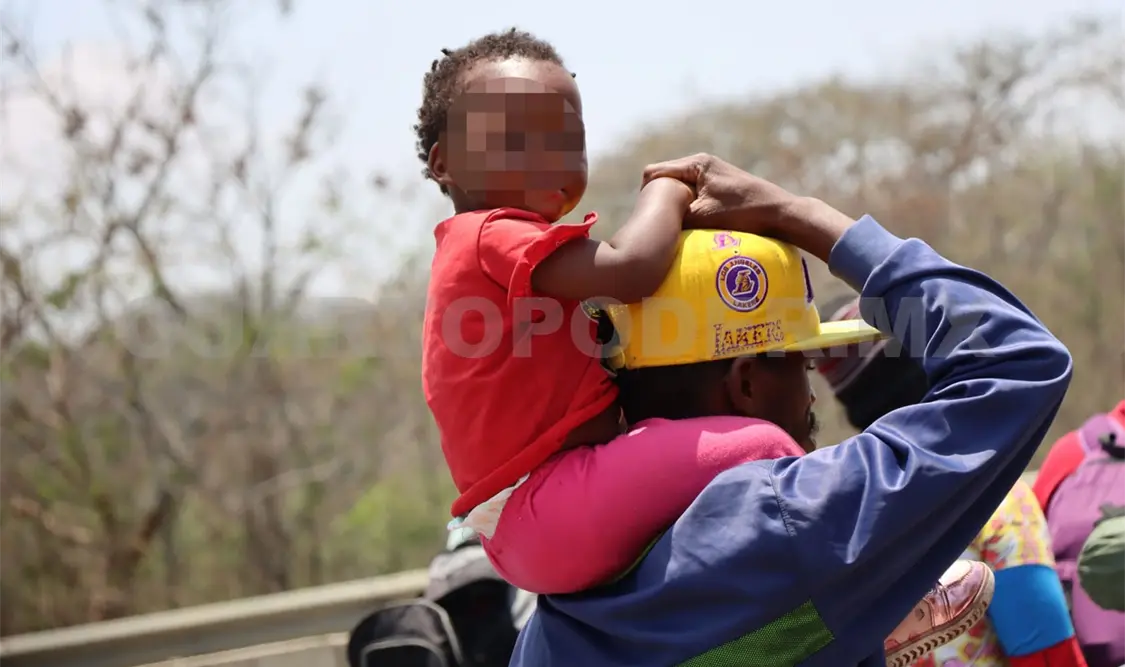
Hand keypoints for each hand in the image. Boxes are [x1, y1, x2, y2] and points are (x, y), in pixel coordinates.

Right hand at [641, 153, 793, 234]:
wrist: (779, 213)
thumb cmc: (743, 212)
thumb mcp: (703, 216)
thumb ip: (675, 215)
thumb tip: (652, 225)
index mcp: (695, 163)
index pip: (653, 173)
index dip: (647, 195)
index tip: (649, 216)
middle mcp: (700, 163)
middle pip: (662, 179)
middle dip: (658, 200)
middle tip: (658, 223)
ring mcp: (708, 173)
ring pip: (675, 188)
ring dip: (672, 205)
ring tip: (672, 224)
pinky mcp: (715, 185)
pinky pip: (688, 193)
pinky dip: (684, 206)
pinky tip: (686, 222)